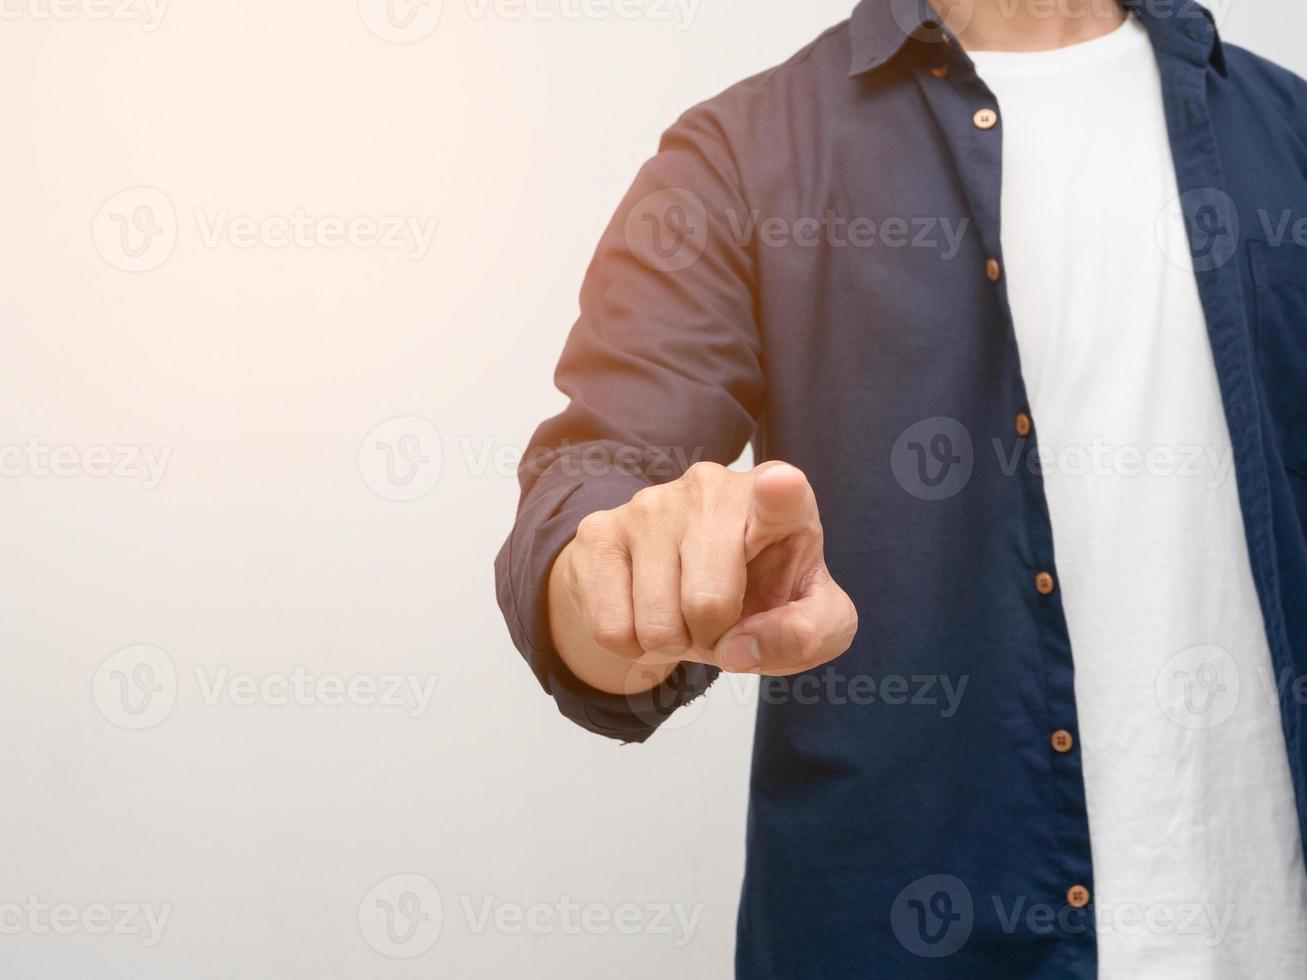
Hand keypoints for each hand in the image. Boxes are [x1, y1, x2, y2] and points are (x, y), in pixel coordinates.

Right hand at [549, 461, 857, 690]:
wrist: (686, 586)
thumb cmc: (763, 593)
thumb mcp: (815, 621)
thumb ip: (808, 634)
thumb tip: (738, 649)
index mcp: (780, 502)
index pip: (782, 495)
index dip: (780, 493)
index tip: (781, 486)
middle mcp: (712, 488)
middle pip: (708, 603)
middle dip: (713, 637)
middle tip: (718, 621)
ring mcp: (650, 504)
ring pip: (656, 623)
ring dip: (672, 643)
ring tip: (683, 615)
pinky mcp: (600, 530)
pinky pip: (611, 628)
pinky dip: (632, 645)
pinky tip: (645, 613)